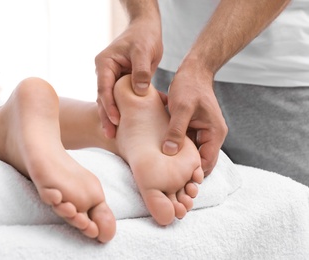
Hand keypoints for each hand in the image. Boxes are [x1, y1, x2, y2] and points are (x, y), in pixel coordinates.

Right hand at [95, 19, 161, 137]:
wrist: (146, 28)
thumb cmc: (144, 36)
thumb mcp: (143, 51)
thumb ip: (141, 71)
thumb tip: (140, 92)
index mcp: (105, 63)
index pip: (104, 88)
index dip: (109, 105)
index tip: (116, 120)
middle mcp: (105, 72)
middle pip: (103, 98)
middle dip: (106, 117)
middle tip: (111, 135)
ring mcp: (112, 78)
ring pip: (110, 101)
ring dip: (113, 117)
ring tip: (115, 136)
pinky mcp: (121, 83)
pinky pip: (120, 99)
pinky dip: (124, 110)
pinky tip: (127, 125)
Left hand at [163, 61, 227, 175]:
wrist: (193, 71)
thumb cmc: (190, 86)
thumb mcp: (181, 107)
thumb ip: (176, 130)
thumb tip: (170, 152)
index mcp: (214, 133)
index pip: (207, 163)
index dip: (193, 172)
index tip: (176, 179)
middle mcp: (212, 136)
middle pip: (200, 161)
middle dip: (186, 170)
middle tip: (168, 178)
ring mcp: (203, 133)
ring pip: (192, 154)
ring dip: (180, 160)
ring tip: (164, 168)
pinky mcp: (194, 129)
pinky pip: (187, 144)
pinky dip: (177, 149)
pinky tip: (163, 152)